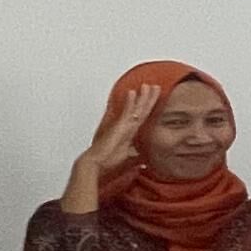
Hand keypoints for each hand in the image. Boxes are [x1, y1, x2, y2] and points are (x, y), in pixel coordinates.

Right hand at [66, 82, 162, 210]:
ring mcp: (122, 126)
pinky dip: (130, 102)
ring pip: (136, 109)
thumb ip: (135, 155)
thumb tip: (144, 161)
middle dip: (148, 98)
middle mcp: (126, 127)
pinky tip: (132, 92)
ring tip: (148, 85)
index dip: (149, 107)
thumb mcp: (126, 157)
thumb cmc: (106, 161)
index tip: (154, 97)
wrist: (94, 164)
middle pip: (141, 110)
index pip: (142, 117)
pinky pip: (126, 113)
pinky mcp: (118, 128)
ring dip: (143, 97)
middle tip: (155, 86)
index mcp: (129, 133)